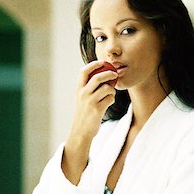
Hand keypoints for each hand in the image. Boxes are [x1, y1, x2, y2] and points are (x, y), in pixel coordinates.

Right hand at [63, 60, 117, 183]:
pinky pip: (110, 99)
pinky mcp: (97, 110)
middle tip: (115, 74)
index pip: (84, 71)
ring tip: (110, 95)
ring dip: (111, 90)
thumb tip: (103, 75)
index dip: (94, 64)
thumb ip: (89, 87)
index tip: (103, 62)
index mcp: (78, 89)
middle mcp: (83, 94)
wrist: (81, 131)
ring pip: (107, 88)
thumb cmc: (84, 113)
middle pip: (98, 77)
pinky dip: (112, 99)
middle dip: (109, 74)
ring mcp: (90, 102)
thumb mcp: (82, 98)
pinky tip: (109, 103)